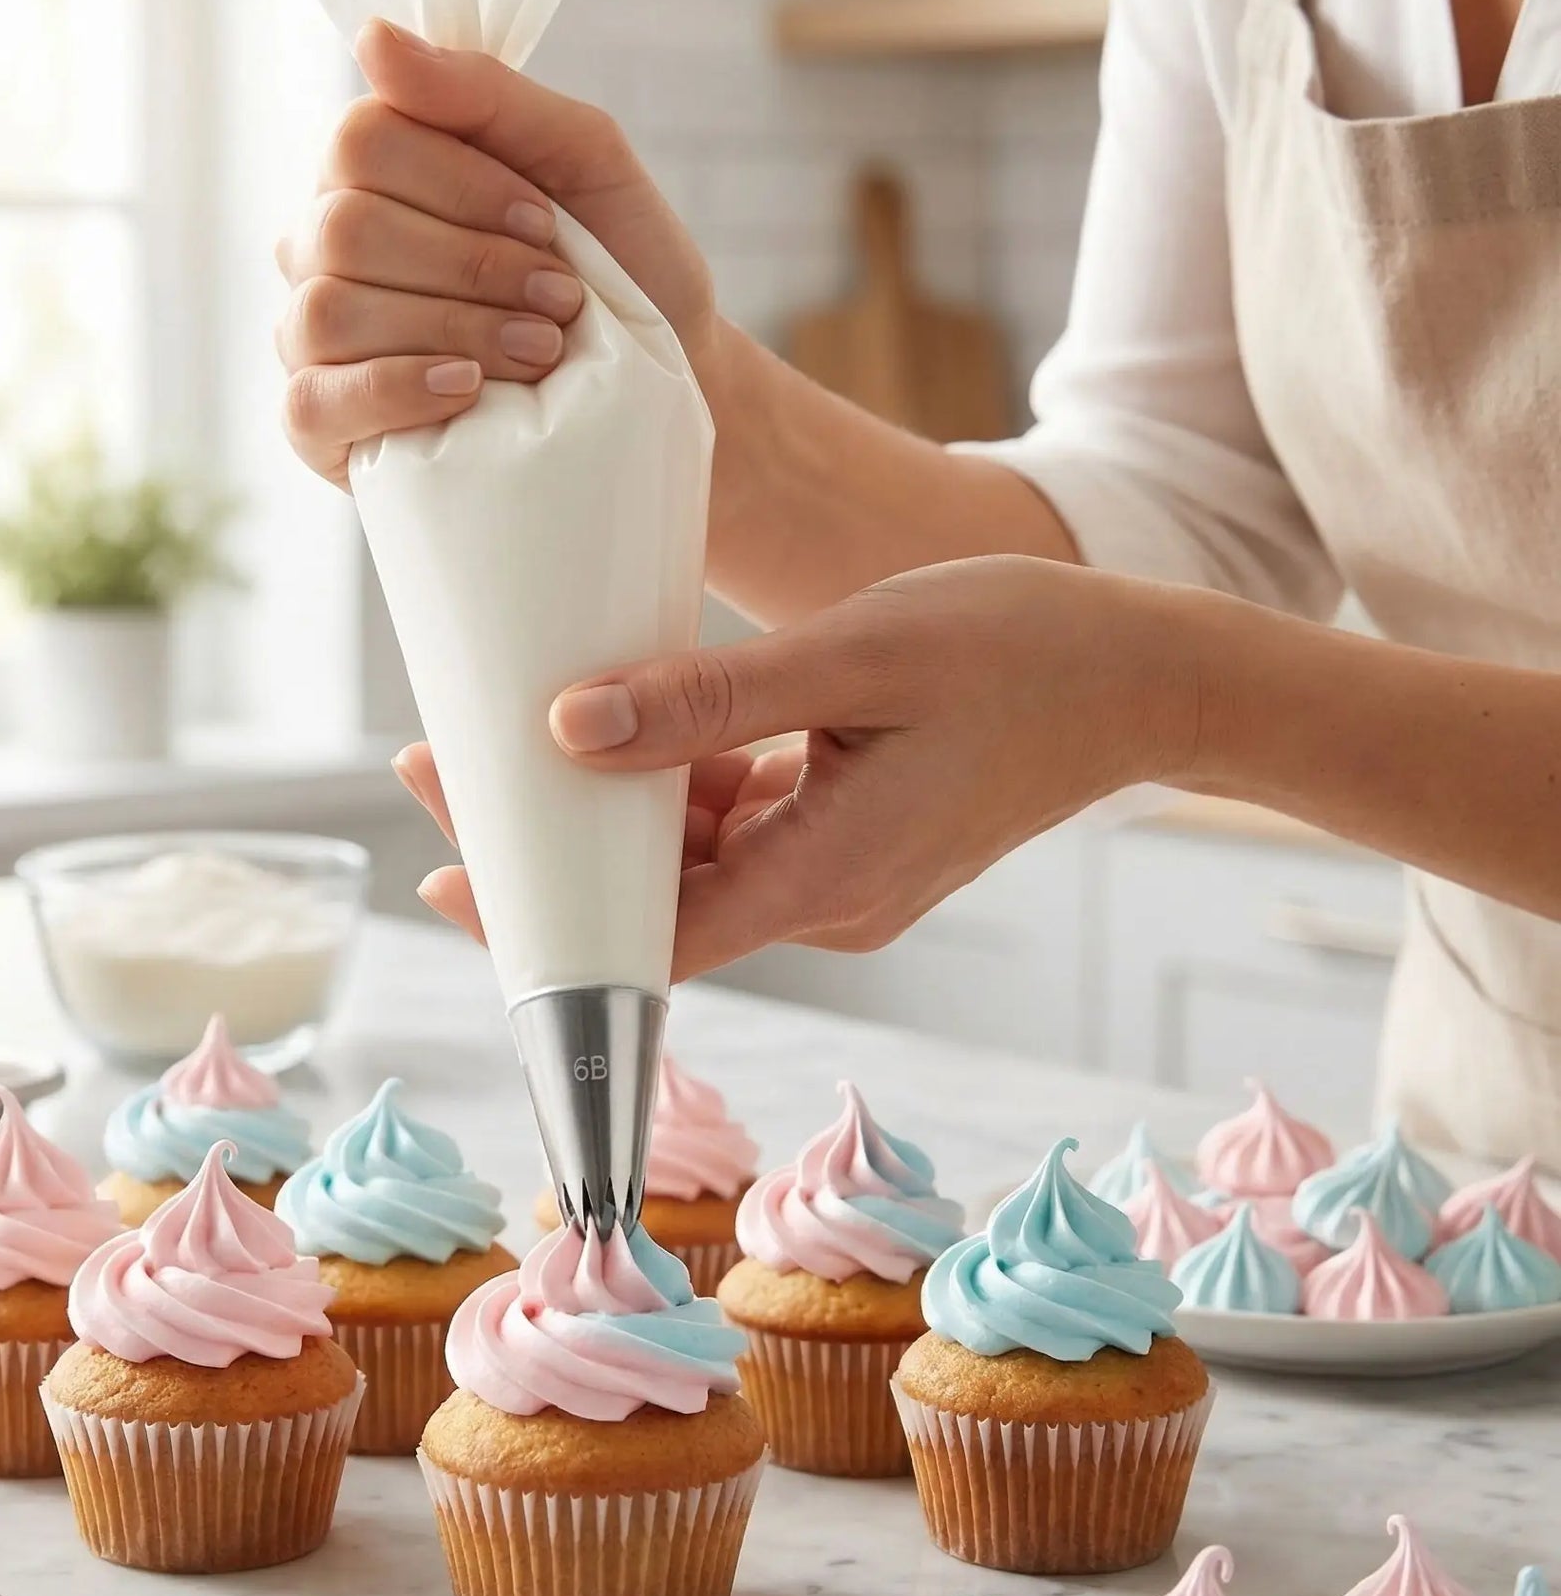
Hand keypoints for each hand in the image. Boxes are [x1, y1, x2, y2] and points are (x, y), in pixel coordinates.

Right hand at [275, 20, 718, 485]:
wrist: (664, 388)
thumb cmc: (622, 269)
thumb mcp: (583, 158)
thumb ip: (485, 94)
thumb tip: (371, 37)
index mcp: (375, 172)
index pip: (360, 142)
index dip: (460, 185)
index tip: (547, 224)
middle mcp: (326, 247)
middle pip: (346, 228)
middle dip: (473, 267)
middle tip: (559, 303)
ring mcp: (313, 339)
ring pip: (331, 312)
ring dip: (453, 329)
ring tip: (540, 352)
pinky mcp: (321, 427)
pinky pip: (313, 402)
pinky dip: (395, 390)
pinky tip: (466, 389)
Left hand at [396, 558, 1198, 977]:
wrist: (1149, 677)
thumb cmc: (1022, 651)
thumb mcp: (854, 657)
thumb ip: (709, 702)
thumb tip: (569, 729)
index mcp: (825, 878)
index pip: (648, 943)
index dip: (542, 924)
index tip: (447, 874)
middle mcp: (826, 900)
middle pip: (653, 901)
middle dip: (550, 841)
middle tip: (447, 761)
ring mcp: (841, 874)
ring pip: (692, 858)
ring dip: (611, 802)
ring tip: (521, 726)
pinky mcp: (852, 837)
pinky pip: (740, 823)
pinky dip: (683, 781)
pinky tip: (636, 715)